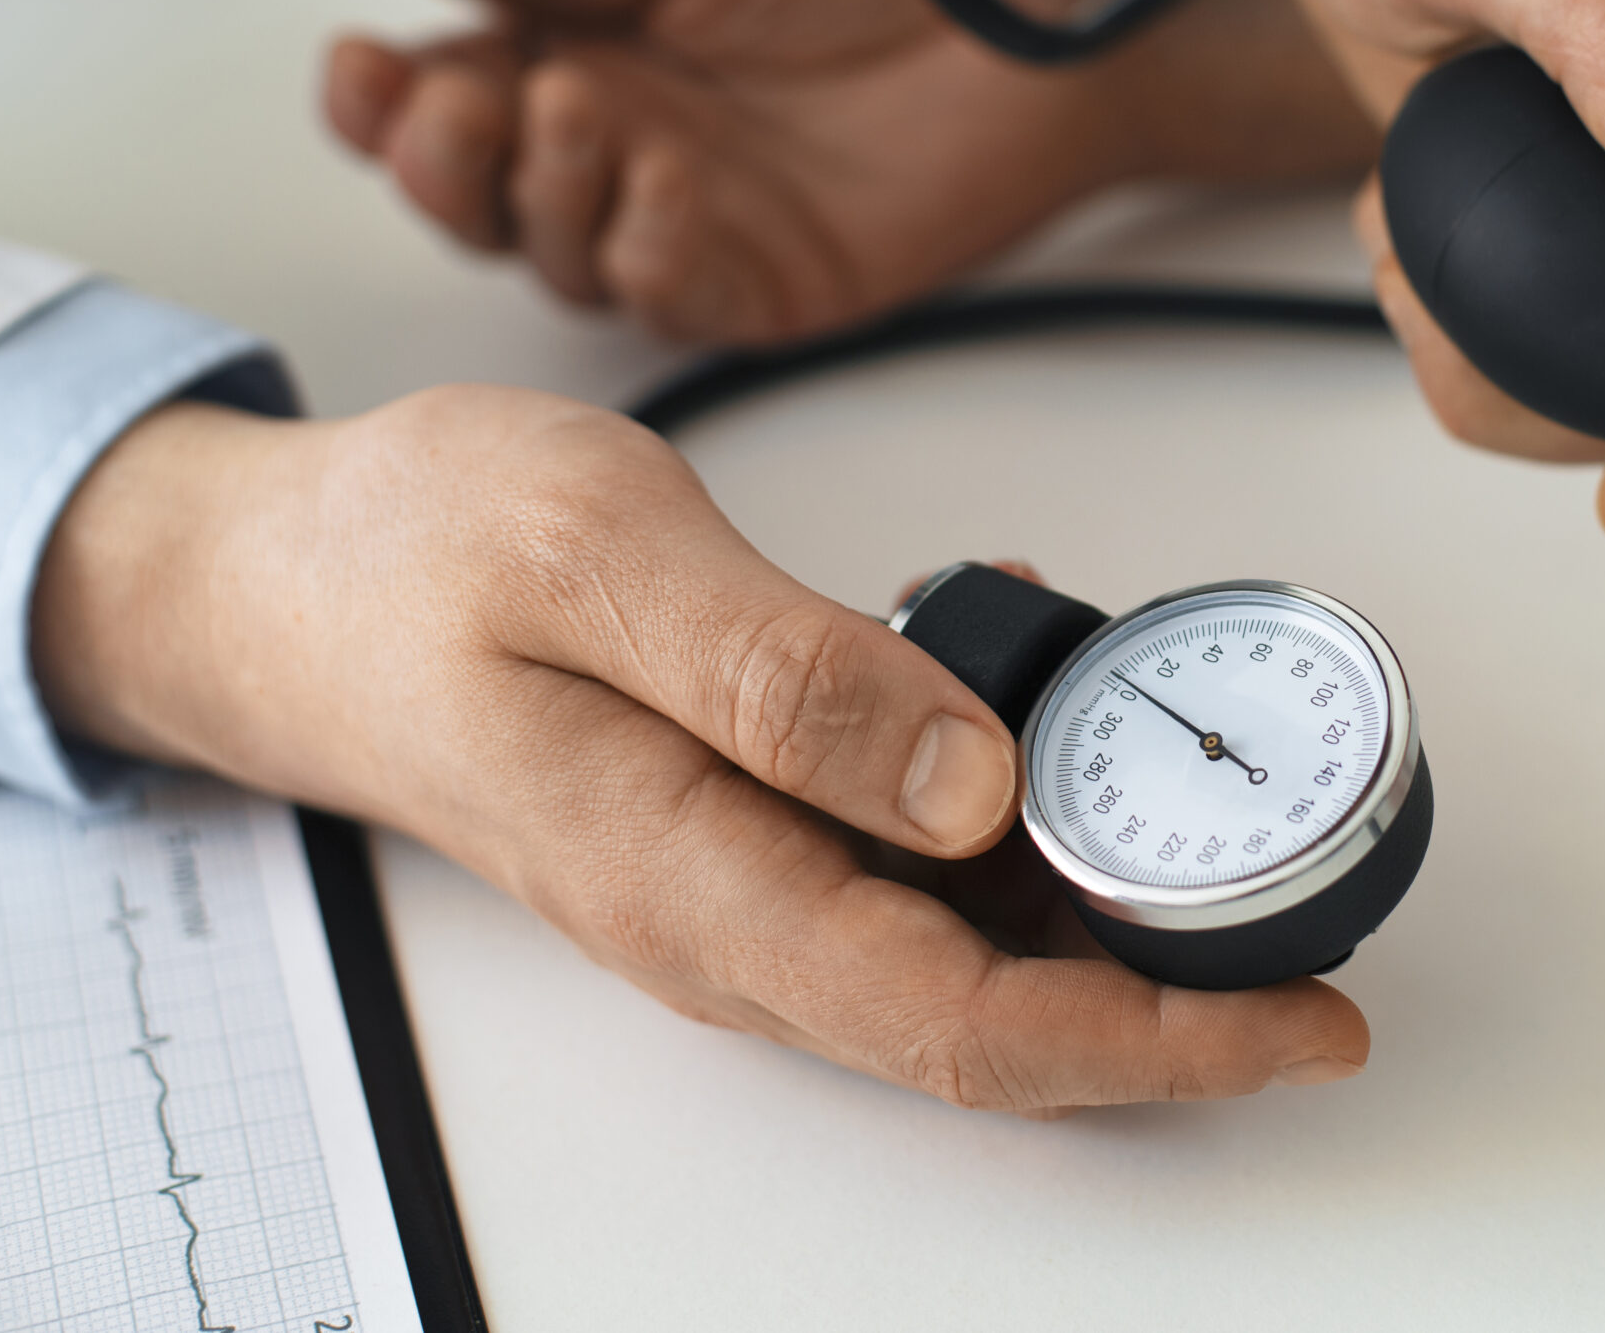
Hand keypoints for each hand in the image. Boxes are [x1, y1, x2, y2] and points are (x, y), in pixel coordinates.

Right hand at [32, 390, 1367, 1109]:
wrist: (281, 581)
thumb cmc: (409, 558)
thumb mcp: (597, 559)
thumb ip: (783, 677)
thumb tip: (972, 785)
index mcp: (705, 885)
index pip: (970, 1029)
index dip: (1163, 1045)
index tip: (1307, 1019)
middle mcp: (738, 919)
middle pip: (999, 1017)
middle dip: (1180, 995)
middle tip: (1322, 908)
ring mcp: (744, 881)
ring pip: (971, 945)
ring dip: (1110, 900)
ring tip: (1222, 795)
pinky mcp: (748, 826)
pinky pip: (914, 857)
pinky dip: (1016, 811)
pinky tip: (1053, 701)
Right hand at [325, 0, 1370, 343]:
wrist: (1030, 11)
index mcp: (580, 50)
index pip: (443, 94)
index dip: (384, 99)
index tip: (362, 64)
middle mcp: (618, 150)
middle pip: (477, 198)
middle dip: (440, 163)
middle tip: (458, 106)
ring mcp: (686, 225)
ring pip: (557, 256)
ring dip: (544, 195)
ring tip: (578, 109)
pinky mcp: (765, 285)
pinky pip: (673, 296)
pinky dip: (649, 249)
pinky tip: (663, 184)